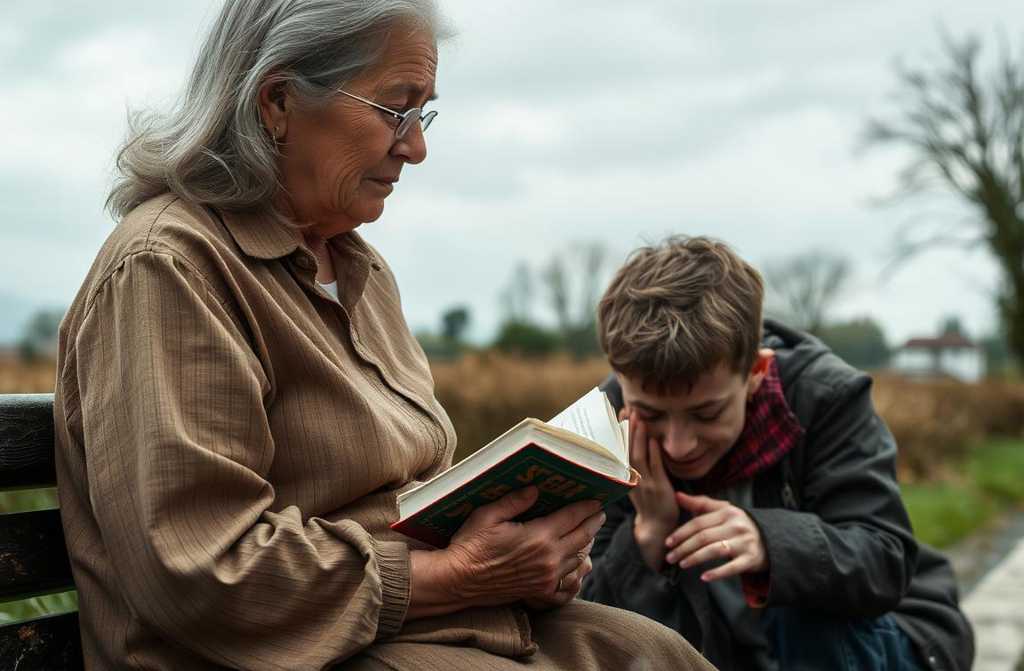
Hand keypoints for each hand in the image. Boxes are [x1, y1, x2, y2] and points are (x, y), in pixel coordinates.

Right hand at [442, 486, 605, 607]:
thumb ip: (515, 501)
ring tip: (588, 533)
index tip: (597, 500)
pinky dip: (576, 568)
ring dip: (586, 544)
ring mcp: (546, 578)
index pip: (572, 518)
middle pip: (582, 538)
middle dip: (592, 523)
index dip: (586, 507)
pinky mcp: (540, 592)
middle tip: (598, 514)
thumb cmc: (470, 544)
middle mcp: (548, 559)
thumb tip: (535, 489)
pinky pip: (568, 580)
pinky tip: (576, 562)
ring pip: (578, 559)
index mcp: (538, 536)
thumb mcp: (488, 515)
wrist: (459, 581)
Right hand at [624, 409, 677, 569]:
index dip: (620, 432)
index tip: (620, 415)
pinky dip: (655, 453)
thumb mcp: (636, 482)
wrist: (657, 526)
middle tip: (628, 411)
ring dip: (640, 437)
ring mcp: (646, 483)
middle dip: (628, 430)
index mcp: (625, 476)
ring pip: (640, 457)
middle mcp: (632, 479)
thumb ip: (635, 464)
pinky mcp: (660, 488)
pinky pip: (656, 468)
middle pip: (627, 450)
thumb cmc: (649, 502)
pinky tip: (655, 440)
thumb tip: (634, 441)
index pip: (620, 449)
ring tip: (639, 419)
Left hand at [664, 491, 767, 581]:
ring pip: (715, 551)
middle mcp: (736, 526)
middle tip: (670, 557)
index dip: (681, 533)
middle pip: (704, 537)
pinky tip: (704, 577)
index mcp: (727, 512)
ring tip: (682, 564)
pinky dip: (717, 573)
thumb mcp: (722, 510)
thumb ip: (700, 503)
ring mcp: (744, 543)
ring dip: (695, 558)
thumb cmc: (738, 524)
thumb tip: (676, 495)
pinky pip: (732, 568)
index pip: (698, 523)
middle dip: (684, 548)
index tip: (668, 542)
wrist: (770, 539)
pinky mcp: (751, 559)